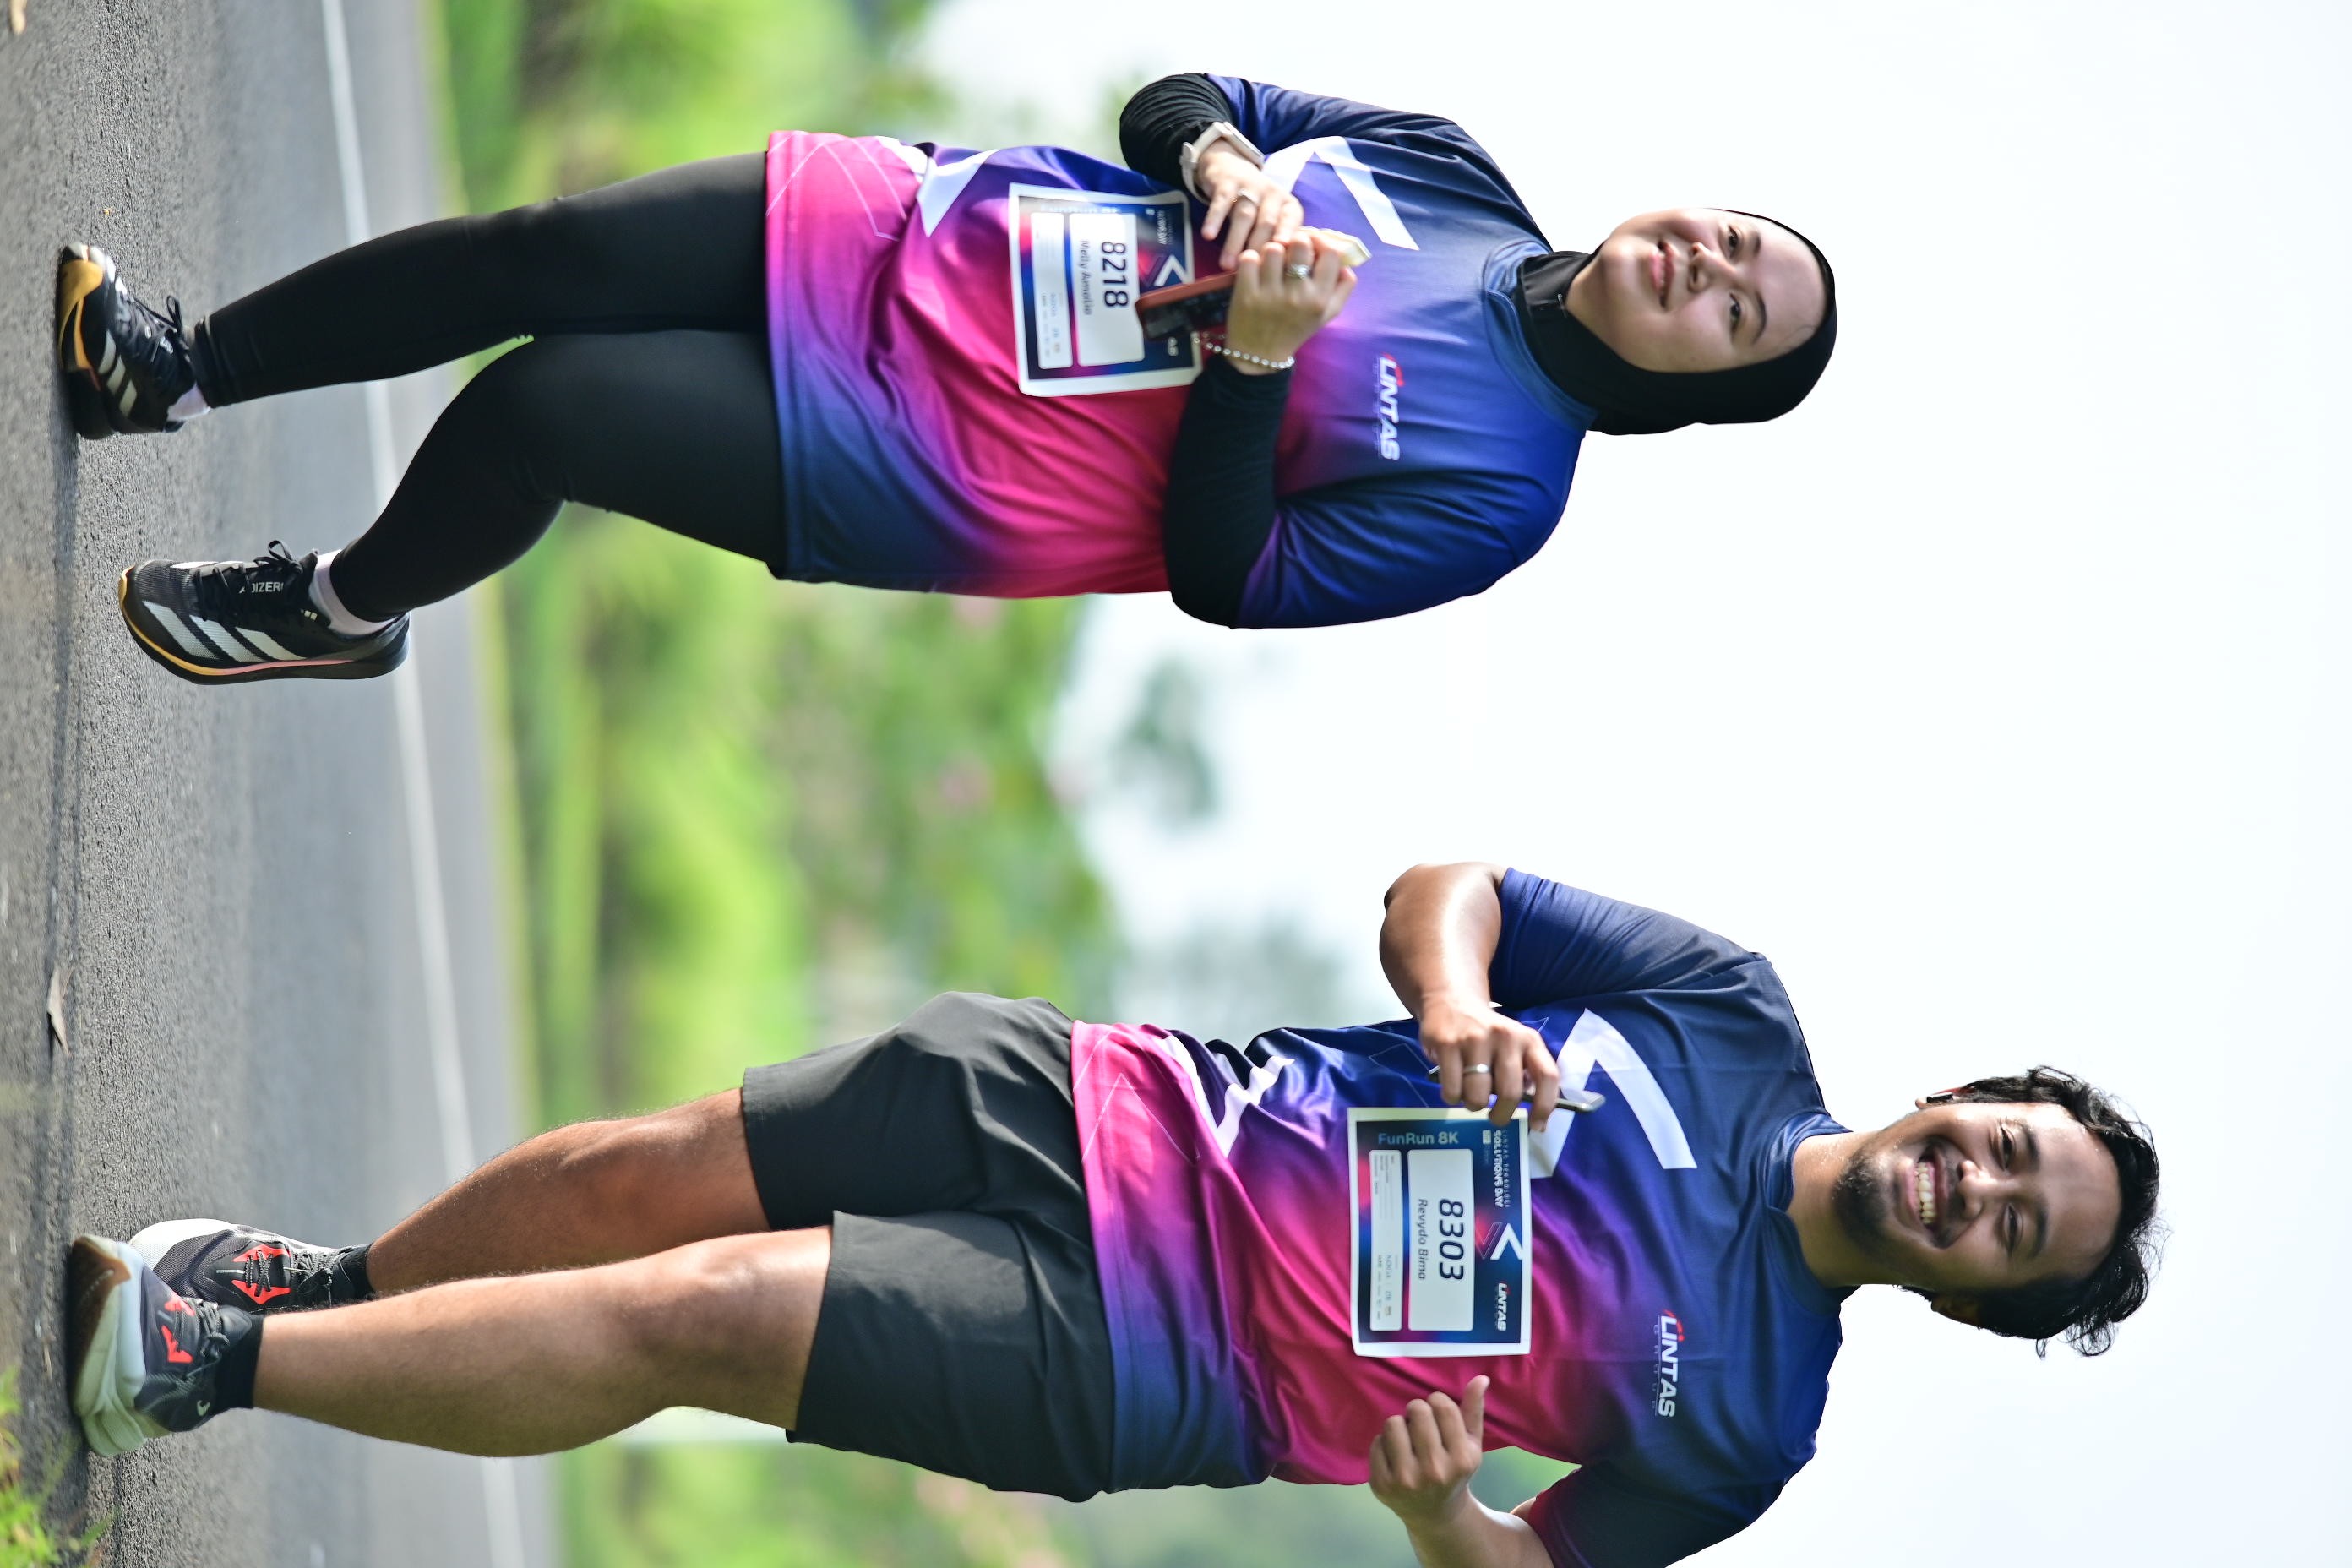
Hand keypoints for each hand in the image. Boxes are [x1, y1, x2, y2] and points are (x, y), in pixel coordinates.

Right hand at [1196, 142, 1302, 268]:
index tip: (1282, 251)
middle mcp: (1272, 194)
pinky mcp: (1227, 183)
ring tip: (1226, 265)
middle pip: (1267, 222)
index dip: (1287, 234)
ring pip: (1244, 215)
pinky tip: (1208, 235)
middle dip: (1257, 247)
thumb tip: (1281, 274)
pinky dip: (1215, 219)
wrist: (1231, 166)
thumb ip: (1280, 241)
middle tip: (1249, 271)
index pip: (1291, 221)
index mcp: (1288, 205)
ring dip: (1235, 241)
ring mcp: (1250, 187)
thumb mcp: (1274, 218)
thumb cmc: (1257, 205)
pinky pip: (1221, 202)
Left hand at [1220, 236, 1357, 372]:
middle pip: (1300, 243)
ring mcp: (1270, 295)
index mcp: (1320, 300)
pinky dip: (1250, 261)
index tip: (1313, 245)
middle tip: (1290, 250)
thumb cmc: (1295, 328)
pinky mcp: (1246, 294)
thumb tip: (1346, 260)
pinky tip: (1254, 271)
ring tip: (1271, 263)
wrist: (1260, 354)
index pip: (1331, 253)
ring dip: (1271, 251)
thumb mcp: (1327, 314)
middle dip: (1295, 241)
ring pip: (1273, 248)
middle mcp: (1298, 296)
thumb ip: (1343, 287)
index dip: (1322, 241)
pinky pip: (1248, 258)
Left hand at [1369, 1378, 1487, 1531]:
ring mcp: (1406, 1480)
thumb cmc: (1454, 1471)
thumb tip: (1480, 1378)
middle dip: (1417, 1410)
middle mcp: (1435, 1471)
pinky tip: (1395, 1456)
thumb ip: (1474, 1410)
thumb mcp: (1471, 1445)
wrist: (1435, 1514)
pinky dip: (1383, 1443)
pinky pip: (1376, 1442)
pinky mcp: (1382, 1485)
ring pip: (1392, 1423)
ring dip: (1399, 1425)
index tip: (1437, 1411)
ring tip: (1407, 1439)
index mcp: (1461, 1458)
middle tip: (1420, 1425)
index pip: (1442, 1406)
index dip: (1437, 1401)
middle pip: (1417, 1410)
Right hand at [1419, 995, 1561, 1129]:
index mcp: (1528, 1039)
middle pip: (1510, 1093)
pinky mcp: (1447, 1044)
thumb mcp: (1515, 1046)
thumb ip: (1525, 1075)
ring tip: (1470, 1094)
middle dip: (1501, 1115)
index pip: (1547, 1076)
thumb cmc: (1488, 1035)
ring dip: (1473, 1105)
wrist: (1452, 1002)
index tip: (1536, 1125)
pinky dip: (1452, 1097)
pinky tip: (1454, 1085)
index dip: (1544, 1106)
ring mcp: (1474, 1039)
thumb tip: (1535, 1119)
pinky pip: (1452, 1090)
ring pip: (1478, 1097)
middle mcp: (1505, 1036)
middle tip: (1495, 1117)